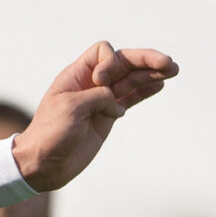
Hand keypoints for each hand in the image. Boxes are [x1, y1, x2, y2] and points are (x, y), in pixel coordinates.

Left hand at [12, 42, 178, 190]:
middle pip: (123, 62)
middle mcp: (91, 84)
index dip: (109, 62)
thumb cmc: (49, 134)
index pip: (102, 52)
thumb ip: (98, 96)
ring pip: (131, 79)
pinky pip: (130, 98)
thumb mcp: (71, 108)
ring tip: (173, 69)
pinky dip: (145, 90)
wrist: (42, 164)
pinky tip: (160, 84)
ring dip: (151, 73)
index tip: (101, 83)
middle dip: (145, 59)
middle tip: (167, 62)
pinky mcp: (107, 116)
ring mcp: (101, 100)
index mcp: (76, 75)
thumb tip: (117, 104)